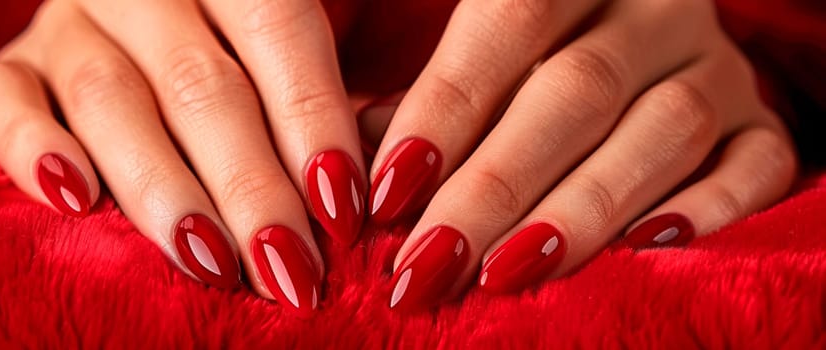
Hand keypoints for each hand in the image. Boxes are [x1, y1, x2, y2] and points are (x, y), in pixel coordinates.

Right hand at [0, 0, 365, 316]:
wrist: (151, 24)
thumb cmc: (253, 53)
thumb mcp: (316, 44)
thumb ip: (338, 97)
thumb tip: (384, 176)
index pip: (278, 28)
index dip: (312, 119)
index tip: (343, 208)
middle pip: (198, 84)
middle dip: (249, 184)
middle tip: (287, 265)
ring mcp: (69, 23)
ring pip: (108, 99)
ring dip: (162, 190)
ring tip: (210, 261)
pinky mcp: (13, 65)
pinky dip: (31, 150)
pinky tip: (75, 202)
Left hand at [364, 0, 797, 310]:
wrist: (640, 37)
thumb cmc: (528, 57)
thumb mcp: (474, 54)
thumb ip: (425, 99)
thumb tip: (362, 175)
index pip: (506, 24)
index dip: (444, 111)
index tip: (385, 195)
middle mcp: (652, 7)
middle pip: (576, 90)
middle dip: (496, 185)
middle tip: (429, 262)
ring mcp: (713, 62)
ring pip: (664, 129)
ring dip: (583, 209)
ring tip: (511, 272)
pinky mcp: (759, 119)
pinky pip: (757, 164)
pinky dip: (708, 211)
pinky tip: (645, 252)